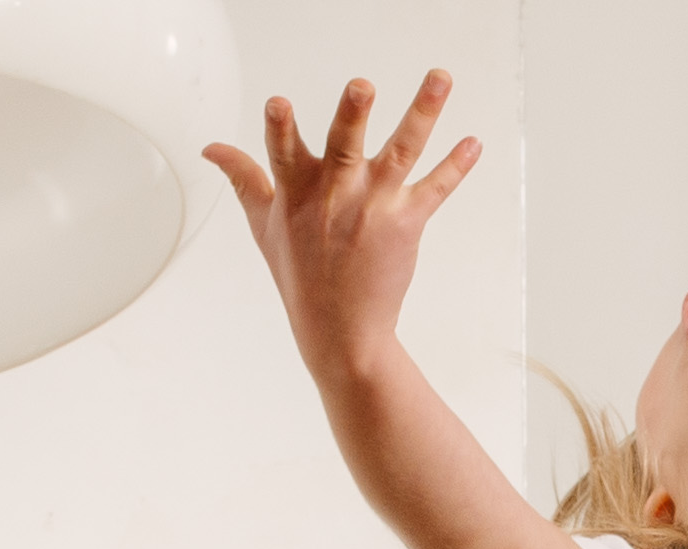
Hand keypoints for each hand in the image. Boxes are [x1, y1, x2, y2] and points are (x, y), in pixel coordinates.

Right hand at [204, 72, 480, 382]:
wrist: (341, 332)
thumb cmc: (300, 275)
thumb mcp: (264, 226)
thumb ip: (243, 178)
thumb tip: (212, 148)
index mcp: (297, 191)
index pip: (283, 152)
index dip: (279, 128)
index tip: (278, 104)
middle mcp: (336, 195)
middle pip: (344, 146)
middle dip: (352, 115)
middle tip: (362, 87)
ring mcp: (373, 207)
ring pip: (401, 151)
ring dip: (422, 112)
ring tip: (440, 78)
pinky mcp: (406, 222)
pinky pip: (435, 188)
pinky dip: (456, 165)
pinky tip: (475, 141)